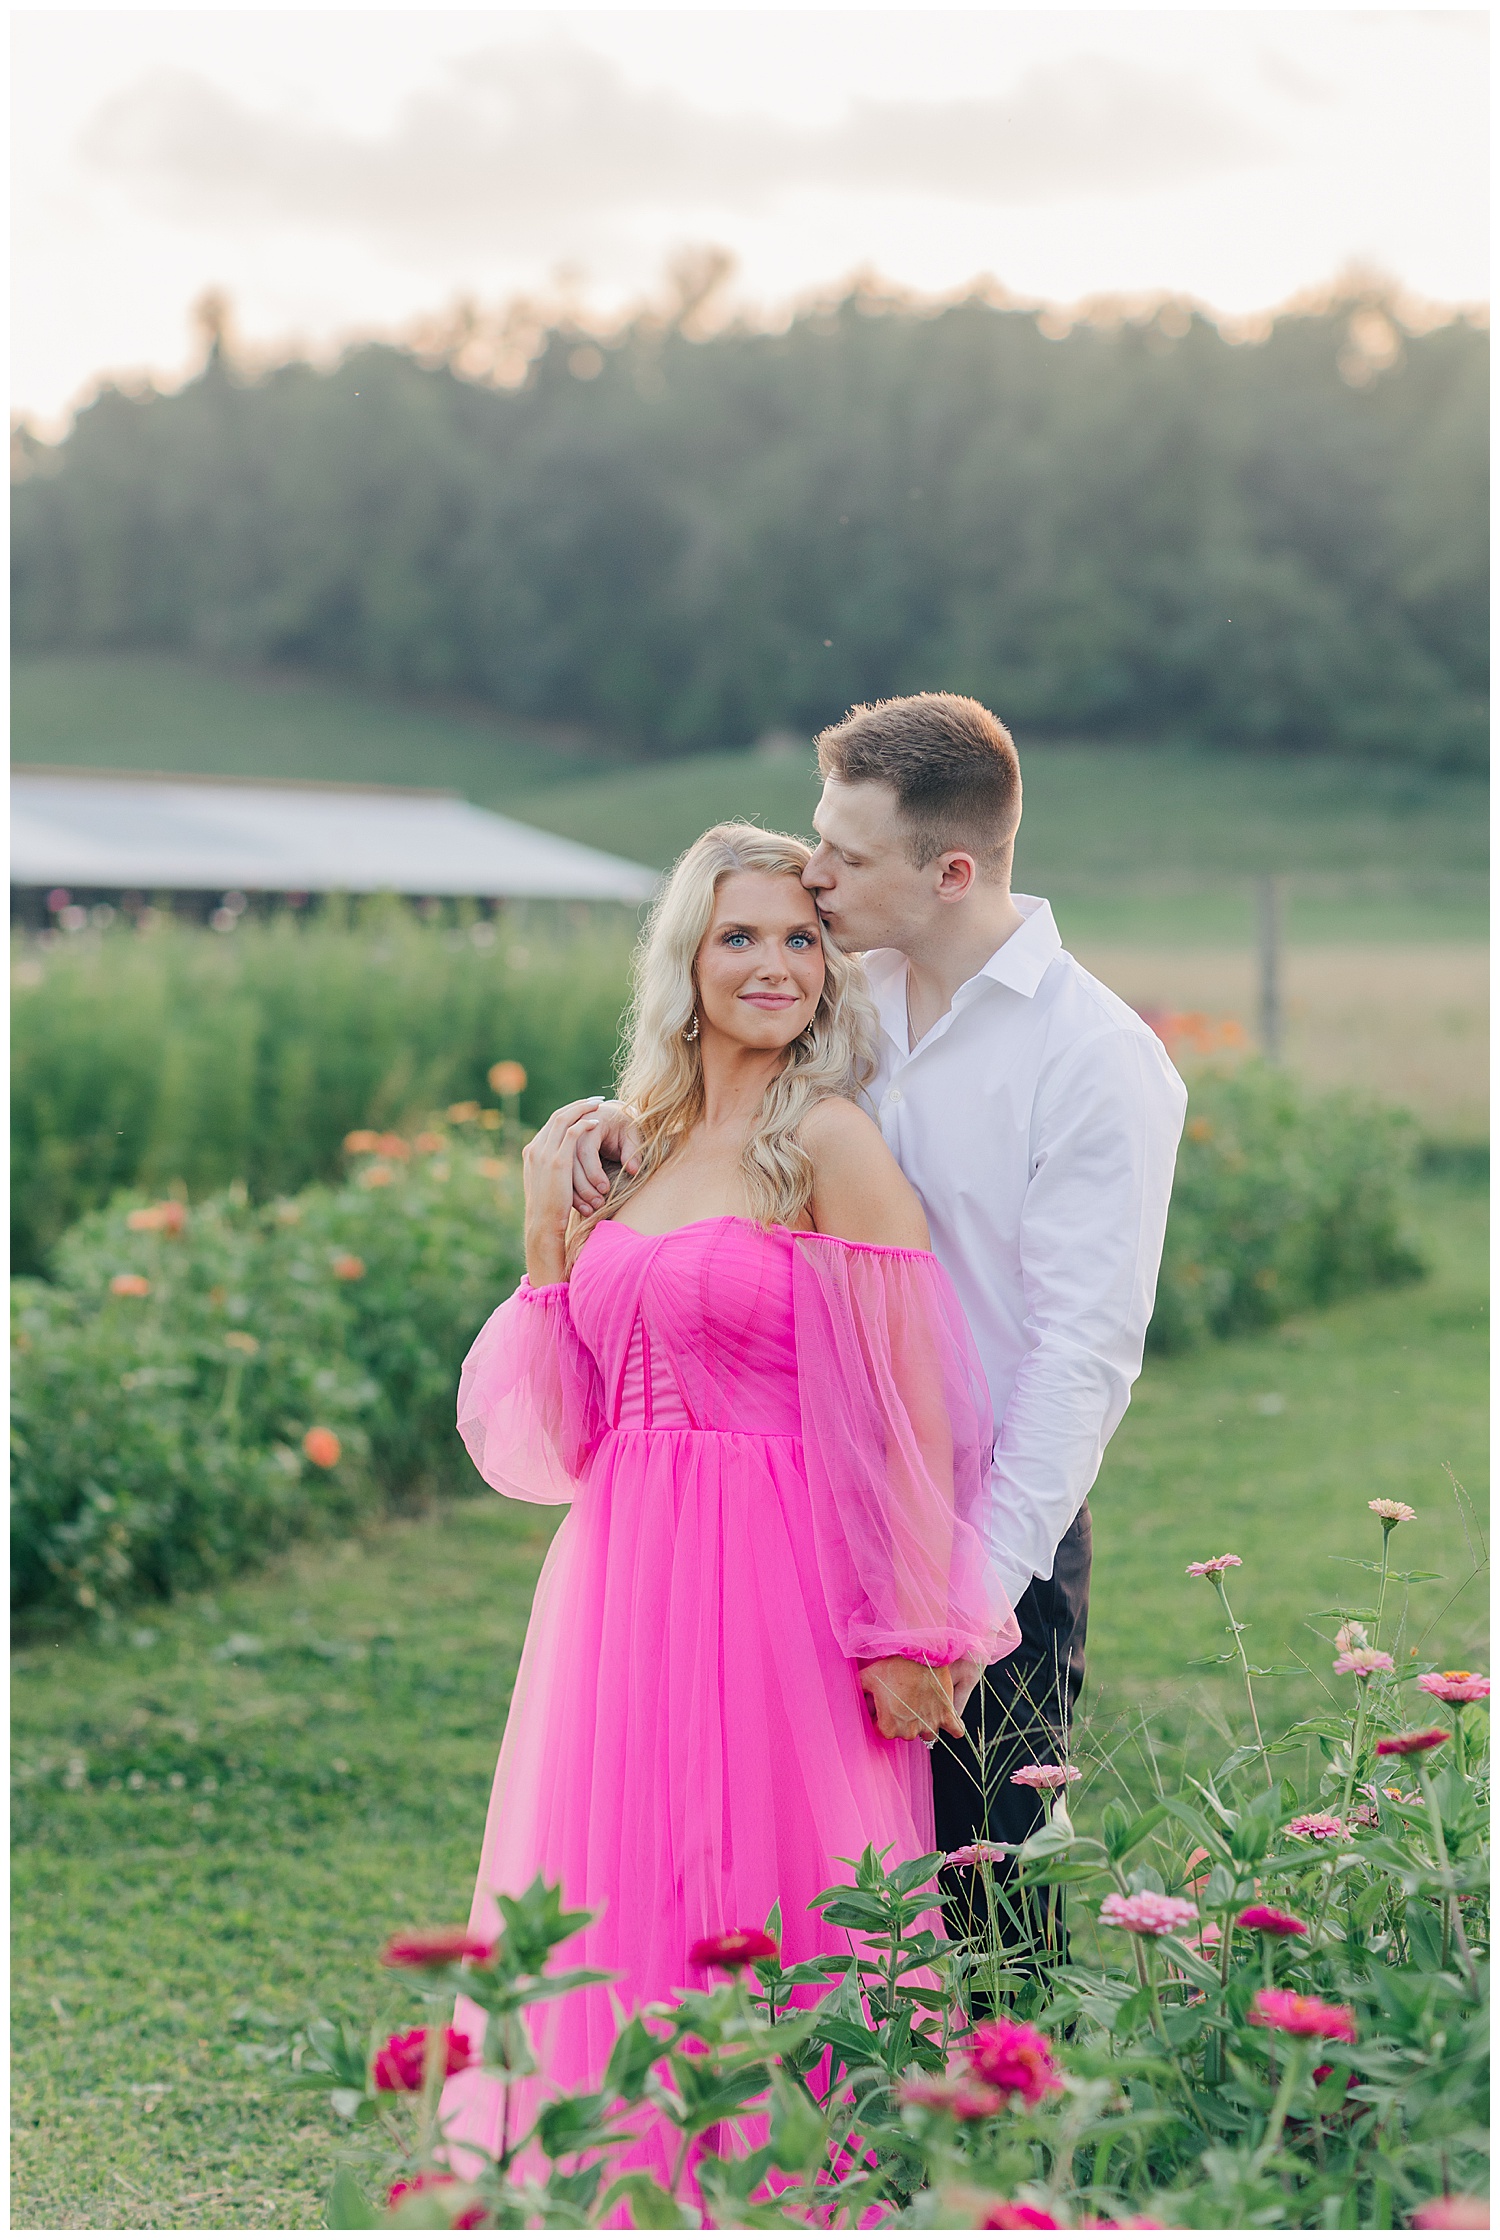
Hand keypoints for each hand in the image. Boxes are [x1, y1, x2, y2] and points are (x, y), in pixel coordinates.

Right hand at [523, 1098, 604, 1285]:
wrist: (543, 1226)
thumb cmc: (551, 1211)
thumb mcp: (549, 1186)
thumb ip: (553, 1171)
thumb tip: (567, 1166)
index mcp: (532, 1153)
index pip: (551, 1124)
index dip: (569, 1113)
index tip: (584, 1108)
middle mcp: (535, 1149)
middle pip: (557, 1116)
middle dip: (577, 1106)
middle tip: (595, 1100)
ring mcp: (544, 1154)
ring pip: (564, 1120)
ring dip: (582, 1110)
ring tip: (599, 1105)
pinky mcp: (557, 1162)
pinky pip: (572, 1134)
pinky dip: (585, 1125)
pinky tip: (597, 1123)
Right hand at [570, 1099, 642, 1215]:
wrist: (610, 1115)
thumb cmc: (622, 1126)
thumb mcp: (631, 1135)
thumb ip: (633, 1151)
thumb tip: (633, 1170)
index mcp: (588, 1122)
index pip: (585, 1151)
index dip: (594, 1172)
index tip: (605, 1188)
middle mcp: (571, 1132)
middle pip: (571, 1164)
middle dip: (584, 1187)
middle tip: (599, 1203)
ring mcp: (562, 1144)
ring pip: (564, 1172)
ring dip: (577, 1193)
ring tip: (592, 1208)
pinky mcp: (561, 1156)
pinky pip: (563, 1176)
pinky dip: (572, 1193)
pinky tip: (583, 1207)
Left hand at [859, 1658, 965, 1745]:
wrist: (920, 1652)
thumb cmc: (892, 1665)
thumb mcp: (867, 1678)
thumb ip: (858, 1693)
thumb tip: (851, 1698)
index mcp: (888, 1727)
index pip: (882, 1730)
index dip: (882, 1716)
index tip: (884, 1704)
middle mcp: (909, 1732)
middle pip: (904, 1732)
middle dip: (903, 1720)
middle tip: (902, 1699)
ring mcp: (930, 1725)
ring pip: (928, 1733)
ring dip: (925, 1722)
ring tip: (921, 1705)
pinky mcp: (947, 1715)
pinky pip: (956, 1730)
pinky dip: (953, 1726)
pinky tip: (948, 1720)